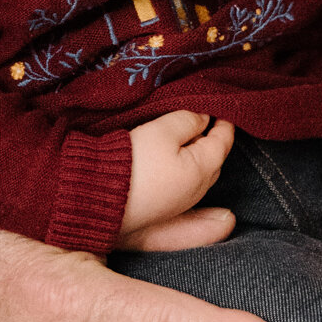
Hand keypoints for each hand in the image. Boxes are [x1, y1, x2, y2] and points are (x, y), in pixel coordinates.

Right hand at [119, 112, 235, 249]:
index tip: (224, 109)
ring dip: (199, 157)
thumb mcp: (162, 131)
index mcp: (202, 170)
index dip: (225, 123)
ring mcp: (179, 205)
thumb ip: (188, 120)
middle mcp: (196, 191)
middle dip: (213, 141)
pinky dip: (187, 171)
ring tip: (188, 137)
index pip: (222, 142)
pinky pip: (183, 187)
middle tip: (206, 120)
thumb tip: (204, 119)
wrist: (96, 198)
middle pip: (214, 161)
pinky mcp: (161, 212)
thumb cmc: (132, 162)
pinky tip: (174, 163)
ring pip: (199, 176)